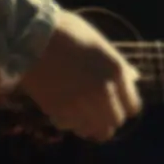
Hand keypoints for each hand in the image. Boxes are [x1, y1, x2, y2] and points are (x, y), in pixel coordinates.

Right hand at [17, 9, 141, 142]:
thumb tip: (133, 77)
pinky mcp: (58, 111)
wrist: (30, 36)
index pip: (133, 107)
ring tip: (82, 114)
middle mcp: (103, 91)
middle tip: (98, 110)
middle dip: (109, 117)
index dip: (125, 106)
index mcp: (116, 71)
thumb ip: (117, 63)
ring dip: (91, 124)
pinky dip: (71, 123)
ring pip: (96, 131)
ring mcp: (81, 103)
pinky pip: (72, 128)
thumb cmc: (67, 32)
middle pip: (115, 122)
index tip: (116, 103)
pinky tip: (66, 111)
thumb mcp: (100, 43)